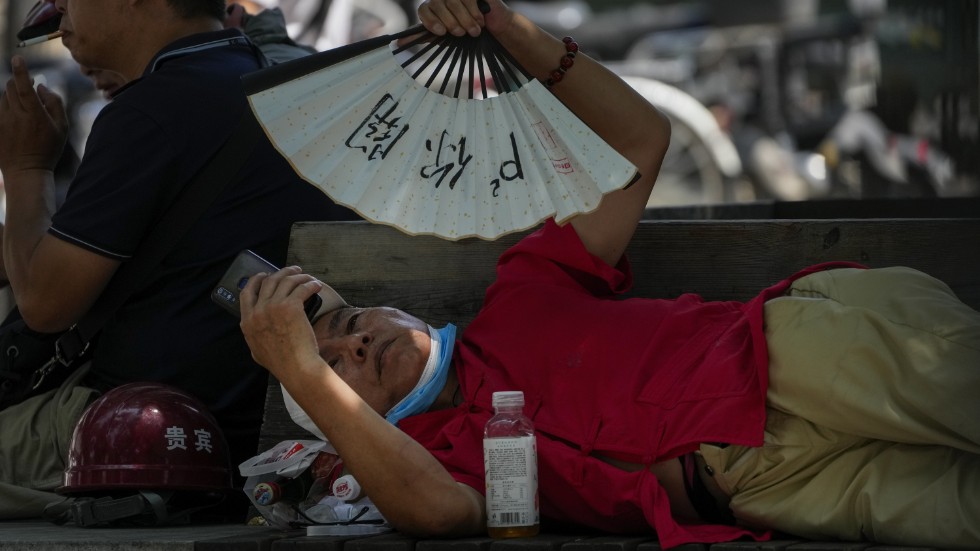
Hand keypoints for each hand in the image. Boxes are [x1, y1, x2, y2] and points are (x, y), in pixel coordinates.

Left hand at [0, 56, 68, 176]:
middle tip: (28, 85)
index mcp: (34, 114)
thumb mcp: (62, 127)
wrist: (26, 170)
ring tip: (23, 106)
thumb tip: (42, 87)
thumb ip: (55, 104)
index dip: (21, 70)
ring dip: (12, 95)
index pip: (24, 86)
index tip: (18, 58)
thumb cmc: (48, 149)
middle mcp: (15, 115)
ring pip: (4, 97)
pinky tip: (15, 116)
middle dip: (18, 82)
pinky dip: (7, 106)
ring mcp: (2, 121)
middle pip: (11, 87)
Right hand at [239, 266, 323, 374]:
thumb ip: (253, 336)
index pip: (247, 292)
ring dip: (298, 276)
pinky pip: (302, 288)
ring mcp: (274, 306)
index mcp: (247, 321)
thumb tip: (255, 329)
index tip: (265, 275)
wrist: (296, 368)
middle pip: (268, 281)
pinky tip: (316, 286)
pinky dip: (311, 284)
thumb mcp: (256, 350)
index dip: (256, 280)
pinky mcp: (292, 306)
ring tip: (307, 277)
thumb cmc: (281, 363)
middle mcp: (258, 311)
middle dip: (281, 272)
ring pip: (286, 281)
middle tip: (293, 271)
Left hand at [417, 0, 514, 37]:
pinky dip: (474, 12)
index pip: (424, 10)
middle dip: (450, 22)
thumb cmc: (467, 33)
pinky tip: (480, 21)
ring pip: (453, 2)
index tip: (440, 32)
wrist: (493, 29)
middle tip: (460, 33)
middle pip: (438, 4)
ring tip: (474, 31)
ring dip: (464, 20)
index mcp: (433, 7)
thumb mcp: (444, 37)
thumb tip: (399, 42)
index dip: (431, 21)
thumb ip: (424, 36)